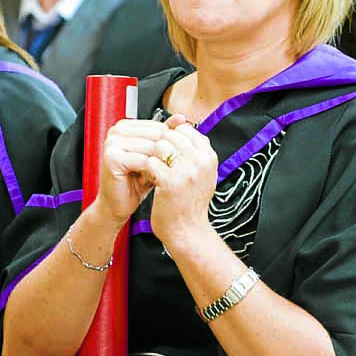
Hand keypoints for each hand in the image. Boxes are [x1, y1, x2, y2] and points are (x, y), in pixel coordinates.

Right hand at [94, 118, 175, 226]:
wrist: (118, 203)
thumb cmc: (135, 181)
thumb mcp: (154, 155)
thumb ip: (166, 135)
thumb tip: (182, 118)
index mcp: (125, 126)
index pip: (158, 126)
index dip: (171, 142)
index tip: (179, 154)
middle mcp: (117, 131)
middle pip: (155, 135)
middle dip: (167, 152)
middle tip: (173, 166)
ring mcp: (113, 143)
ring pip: (151, 147)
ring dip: (162, 162)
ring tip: (165, 173)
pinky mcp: (112, 157)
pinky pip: (143, 160)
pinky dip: (153, 170)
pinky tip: (156, 178)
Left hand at [146, 118, 218, 251]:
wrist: (187, 231)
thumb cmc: (191, 202)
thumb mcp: (201, 173)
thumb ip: (195, 150)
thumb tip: (183, 125)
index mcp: (209, 156)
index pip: (185, 130)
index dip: (170, 136)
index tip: (165, 148)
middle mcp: (201, 161)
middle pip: (171, 135)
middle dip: (159, 145)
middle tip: (155, 158)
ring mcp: (187, 171)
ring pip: (160, 146)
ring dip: (152, 155)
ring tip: (152, 167)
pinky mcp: (171, 182)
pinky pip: (151, 162)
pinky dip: (146, 168)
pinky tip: (147, 177)